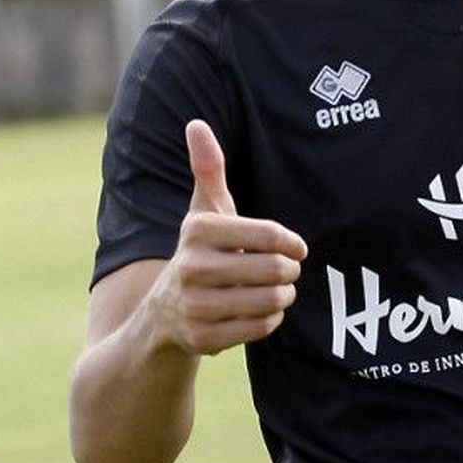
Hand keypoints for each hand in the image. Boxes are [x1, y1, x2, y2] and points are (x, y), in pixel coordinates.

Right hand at [149, 119, 307, 354]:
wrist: (164, 313)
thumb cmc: (200, 251)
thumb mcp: (203, 211)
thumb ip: (207, 169)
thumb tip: (196, 123)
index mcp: (198, 230)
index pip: (268, 235)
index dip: (292, 242)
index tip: (297, 247)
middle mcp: (192, 268)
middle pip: (274, 270)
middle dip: (288, 271)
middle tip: (287, 271)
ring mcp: (195, 306)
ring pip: (269, 301)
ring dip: (283, 296)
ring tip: (279, 290)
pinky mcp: (203, 339)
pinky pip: (259, 328)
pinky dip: (269, 320)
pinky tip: (262, 311)